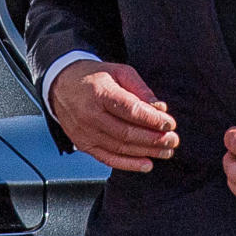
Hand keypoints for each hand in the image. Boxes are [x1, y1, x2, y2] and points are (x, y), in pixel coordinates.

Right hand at [48, 60, 178, 171]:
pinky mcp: (83, 144)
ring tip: (166, 152)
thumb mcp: (119, 71)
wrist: (62, 86)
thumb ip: (140, 88)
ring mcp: (85, 132)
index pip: (130, 110)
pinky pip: (108, 158)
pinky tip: (147, 164)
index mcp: (99, 93)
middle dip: (153, 139)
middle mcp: (90, 115)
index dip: (152, 119)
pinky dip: (128, 164)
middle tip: (173, 140)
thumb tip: (160, 108)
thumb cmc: (95, 77)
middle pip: (126, 132)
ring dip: (146, 152)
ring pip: (119, 147)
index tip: (170, 124)